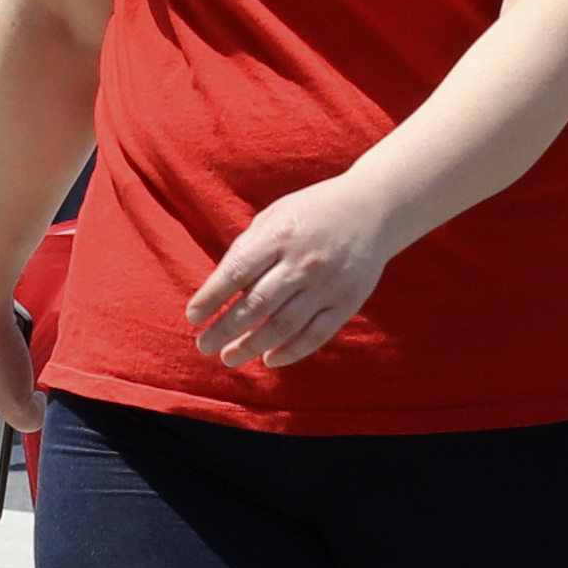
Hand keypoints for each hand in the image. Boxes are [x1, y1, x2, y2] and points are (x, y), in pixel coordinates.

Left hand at [185, 166, 402, 370]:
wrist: (374, 208)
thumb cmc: (312, 213)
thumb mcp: (275, 216)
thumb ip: (248, 249)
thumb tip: (218, 290)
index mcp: (279, 235)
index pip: (236, 273)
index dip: (211, 298)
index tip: (193, 316)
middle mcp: (303, 262)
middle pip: (256, 305)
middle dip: (225, 329)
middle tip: (203, 346)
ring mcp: (327, 284)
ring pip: (284, 326)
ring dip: (252, 346)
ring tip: (229, 358)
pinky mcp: (348, 302)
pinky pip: (316, 335)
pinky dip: (291, 352)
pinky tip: (269, 359)